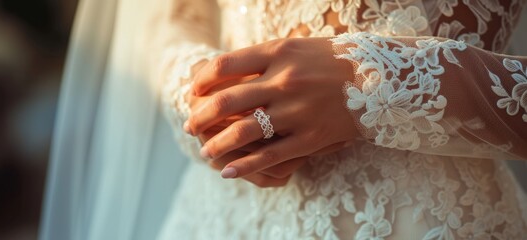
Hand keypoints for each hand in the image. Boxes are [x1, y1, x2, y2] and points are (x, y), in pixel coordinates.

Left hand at [185, 38, 359, 178]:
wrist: (381, 77)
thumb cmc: (333, 60)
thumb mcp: (297, 47)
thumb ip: (263, 57)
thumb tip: (225, 70)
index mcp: (279, 53)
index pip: (225, 65)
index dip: (202, 80)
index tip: (194, 91)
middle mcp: (285, 81)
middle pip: (226, 100)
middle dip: (201, 116)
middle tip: (190, 125)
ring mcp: (297, 111)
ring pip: (243, 131)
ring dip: (217, 144)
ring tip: (204, 151)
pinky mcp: (311, 137)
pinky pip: (270, 155)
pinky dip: (244, 165)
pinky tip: (228, 171)